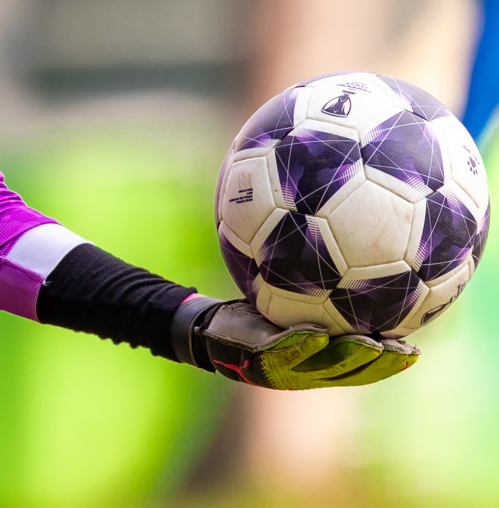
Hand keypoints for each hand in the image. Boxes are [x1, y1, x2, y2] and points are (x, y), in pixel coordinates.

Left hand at [173, 296, 417, 388]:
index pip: (363, 368)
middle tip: (404, 348)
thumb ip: (318, 289)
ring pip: (322, 368)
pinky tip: (317, 333)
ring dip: (347, 358)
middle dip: (378, 364)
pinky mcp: (255, 359)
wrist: (207, 328)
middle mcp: (305, 370)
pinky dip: (300, 345)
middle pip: (351, 373)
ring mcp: (281, 368)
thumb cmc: (252, 314)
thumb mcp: (287, 302)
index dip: (390, 364)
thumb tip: (349, 249)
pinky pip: (282, 352)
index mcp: (319, 361)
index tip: (415, 349)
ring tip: (371, 344)